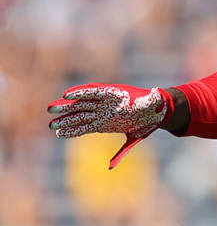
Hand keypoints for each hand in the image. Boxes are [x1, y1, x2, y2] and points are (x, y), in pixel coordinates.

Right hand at [47, 83, 174, 168]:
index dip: (81, 93)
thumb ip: (153, 98)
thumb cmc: (153, 105)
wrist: (153, 115)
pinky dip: (74, 131)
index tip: (67, 95)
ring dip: (67, 121)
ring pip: (80, 117)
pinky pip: (85, 128)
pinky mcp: (102, 125)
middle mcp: (104, 104)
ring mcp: (101, 114)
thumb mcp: (154, 101)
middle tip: (50, 109)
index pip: (94, 91)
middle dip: (67, 107)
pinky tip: (61, 134)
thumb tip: (157, 93)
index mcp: (114, 95)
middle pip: (82, 104)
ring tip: (52, 126)